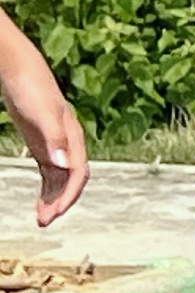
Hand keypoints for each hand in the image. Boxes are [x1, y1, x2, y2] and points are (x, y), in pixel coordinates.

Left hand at [1, 64, 84, 226]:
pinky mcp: (44, 143)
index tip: (55, 213)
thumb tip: (64, 165)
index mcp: (73, 138)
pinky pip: (50, 173)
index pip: (77, 173)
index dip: (68, 195)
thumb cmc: (32, 89)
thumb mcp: (41, 114)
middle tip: (44, 222)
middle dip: (60, 202)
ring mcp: (57, 144)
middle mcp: (69, 144)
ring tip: (41, 219)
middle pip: (71, 180)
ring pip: (61, 180)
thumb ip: (54, 138)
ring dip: (53, 199)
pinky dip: (47, 189)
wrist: (20, 71)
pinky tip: (40, 201)